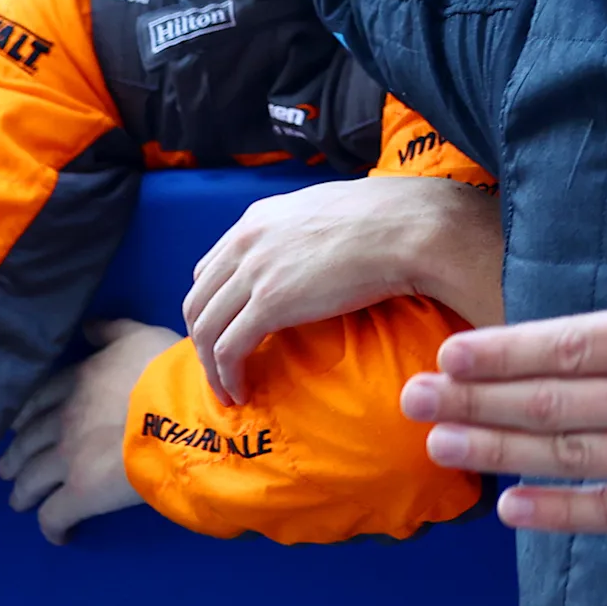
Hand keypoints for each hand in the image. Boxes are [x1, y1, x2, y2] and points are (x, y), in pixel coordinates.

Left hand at [0, 318, 174, 542]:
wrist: (183, 413)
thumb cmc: (169, 373)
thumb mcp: (141, 336)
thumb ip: (112, 330)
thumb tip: (87, 327)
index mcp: (75, 382)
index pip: (36, 400)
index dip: (24, 416)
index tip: (17, 427)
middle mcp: (62, 420)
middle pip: (25, 443)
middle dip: (15, 457)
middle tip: (9, 470)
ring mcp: (66, 459)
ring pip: (29, 480)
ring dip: (22, 493)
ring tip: (21, 501)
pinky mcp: (79, 493)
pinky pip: (52, 515)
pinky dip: (50, 527)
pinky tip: (58, 534)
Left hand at [186, 175, 504, 401]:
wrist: (408, 227)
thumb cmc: (389, 219)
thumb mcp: (329, 213)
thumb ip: (305, 232)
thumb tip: (316, 253)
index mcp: (259, 219)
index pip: (210, 268)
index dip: (212, 307)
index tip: (225, 332)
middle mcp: (246, 241)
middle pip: (198, 301)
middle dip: (202, 341)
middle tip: (219, 369)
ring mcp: (254, 271)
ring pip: (205, 329)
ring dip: (210, 367)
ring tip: (227, 391)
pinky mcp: (270, 303)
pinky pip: (228, 350)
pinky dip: (226, 377)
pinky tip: (240, 393)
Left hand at [402, 159, 606, 544]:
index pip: (572, 345)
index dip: (502, 352)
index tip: (450, 355)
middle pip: (553, 405)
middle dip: (474, 402)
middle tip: (410, 402)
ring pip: (571, 459)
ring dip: (499, 451)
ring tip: (444, 445)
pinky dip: (559, 510)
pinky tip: (514, 506)